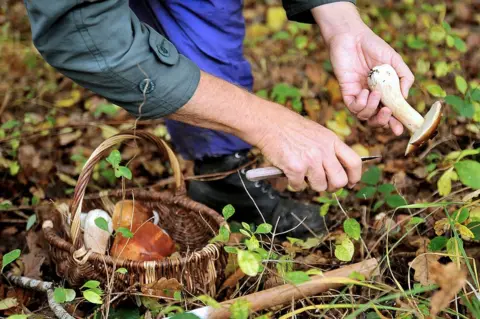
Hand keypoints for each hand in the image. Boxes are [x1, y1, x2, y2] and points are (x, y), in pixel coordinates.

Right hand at [256, 112, 361, 192]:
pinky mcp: (295, 168)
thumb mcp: (317, 133)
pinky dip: (293, 183)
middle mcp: (324, 150)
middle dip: (331, 186)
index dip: (354, 176)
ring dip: (310, 185)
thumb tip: (336, 171)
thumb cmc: (289, 128)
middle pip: (340, 180)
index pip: (354, 162)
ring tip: (302, 174)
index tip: (350, 182)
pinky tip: (288, 173)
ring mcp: (310, 160)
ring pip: (320, 186)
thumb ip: (328, 149)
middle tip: (322, 183)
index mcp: (332, 140)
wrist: (269, 123)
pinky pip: (299, 186)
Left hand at [312, 3, 414, 135]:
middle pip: (375, 120)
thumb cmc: (374, 47)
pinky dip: (361, 104)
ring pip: (364, 116)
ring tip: (376, 94)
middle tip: (388, 114)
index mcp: (384, 92)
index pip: (390, 112)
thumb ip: (403, 78)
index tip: (401, 130)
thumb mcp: (395, 61)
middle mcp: (371, 97)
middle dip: (383, 122)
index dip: (395, 123)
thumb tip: (405, 98)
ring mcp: (358, 95)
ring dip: (372, 109)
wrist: (352, 37)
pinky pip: (353, 107)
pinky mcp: (346, 92)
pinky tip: (365, 92)